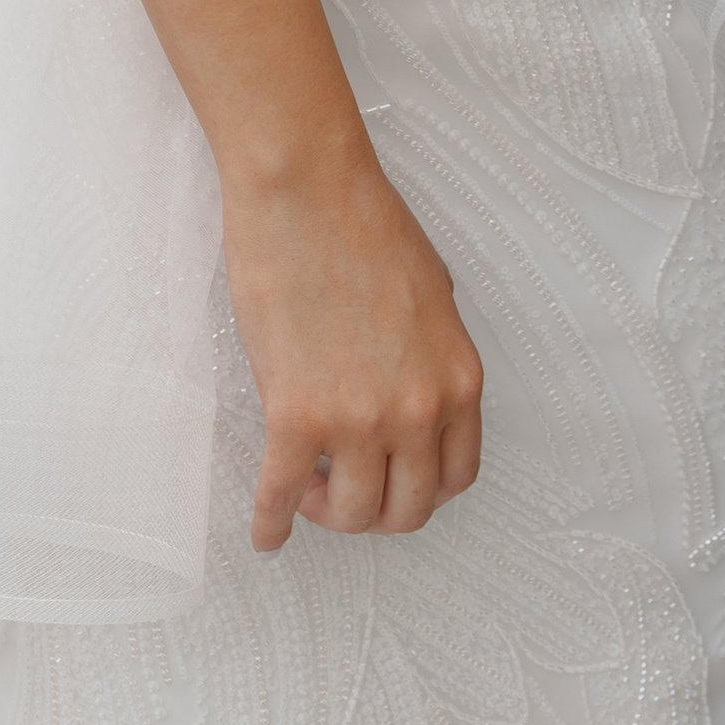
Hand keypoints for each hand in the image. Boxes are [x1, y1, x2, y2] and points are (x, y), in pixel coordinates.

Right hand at [223, 141, 485, 549]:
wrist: (308, 191)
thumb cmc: (366, 224)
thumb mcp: (434, 293)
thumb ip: (432, 355)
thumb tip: (414, 387)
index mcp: (457, 379)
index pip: (456, 475)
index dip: (421, 488)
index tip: (393, 479)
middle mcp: (417, 410)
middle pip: (406, 509)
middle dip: (375, 510)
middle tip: (344, 488)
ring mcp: (358, 419)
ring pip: (352, 515)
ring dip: (327, 513)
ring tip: (305, 485)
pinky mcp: (295, 416)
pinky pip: (280, 497)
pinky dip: (272, 525)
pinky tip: (267, 533)